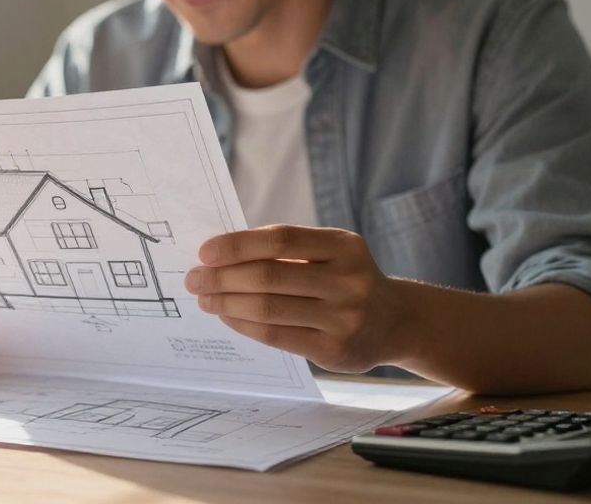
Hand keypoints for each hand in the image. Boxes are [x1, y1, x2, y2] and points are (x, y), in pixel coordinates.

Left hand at [183, 225, 408, 372]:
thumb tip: (220, 253)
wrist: (396, 322)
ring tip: (205, 297)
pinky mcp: (334, 350)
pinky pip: (275, 336)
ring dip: (226, 302)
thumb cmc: (345, 279)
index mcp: (344, 246)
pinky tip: (227, 315)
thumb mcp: (331, 252)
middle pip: (269, 276)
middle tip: (194, 277)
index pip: (281, 240)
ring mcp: (344, 318)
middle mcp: (348, 281)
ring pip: (268, 308)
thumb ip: (287, 250)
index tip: (205, 251)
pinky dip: (243, 324)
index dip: (238, 244)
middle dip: (222, 277)